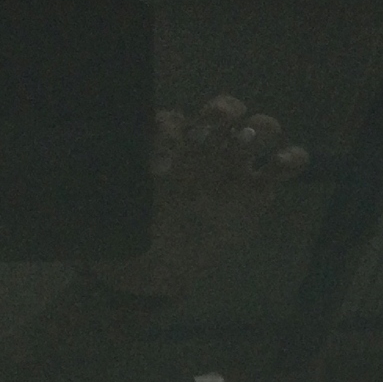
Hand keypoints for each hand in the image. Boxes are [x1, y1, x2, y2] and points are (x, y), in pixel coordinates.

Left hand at [88, 94, 308, 299]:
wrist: (158, 271)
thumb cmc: (133, 235)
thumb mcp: (115, 216)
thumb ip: (114, 197)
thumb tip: (92, 184)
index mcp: (168, 149)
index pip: (172, 121)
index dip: (168, 134)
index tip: (161, 169)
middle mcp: (204, 150)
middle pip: (223, 111)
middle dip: (221, 113)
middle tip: (213, 136)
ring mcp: (234, 168)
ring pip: (258, 128)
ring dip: (258, 128)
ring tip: (248, 146)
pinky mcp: (258, 192)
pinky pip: (284, 165)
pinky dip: (291, 159)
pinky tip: (284, 165)